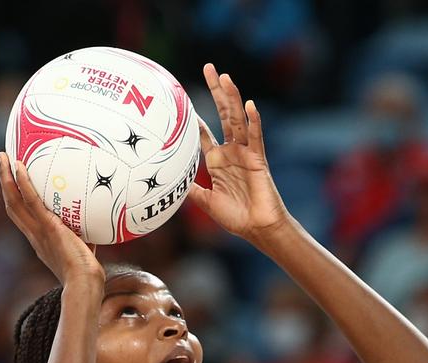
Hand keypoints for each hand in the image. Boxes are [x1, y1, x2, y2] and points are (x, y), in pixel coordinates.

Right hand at [0, 152, 104, 286]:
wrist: (83, 283)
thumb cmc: (87, 273)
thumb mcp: (83, 249)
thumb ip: (84, 234)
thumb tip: (99, 218)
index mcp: (39, 240)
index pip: (22, 216)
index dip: (16, 199)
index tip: (13, 183)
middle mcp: (33, 235)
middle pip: (11, 204)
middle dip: (4, 182)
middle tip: (2, 161)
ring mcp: (38, 230)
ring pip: (14, 200)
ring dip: (6, 177)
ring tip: (3, 156)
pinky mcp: (47, 227)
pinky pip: (31, 200)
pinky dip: (23, 183)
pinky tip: (20, 166)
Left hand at [189, 63, 290, 244]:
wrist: (258, 229)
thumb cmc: (236, 217)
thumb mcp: (206, 202)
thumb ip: (190, 190)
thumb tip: (168, 184)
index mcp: (218, 161)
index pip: (204, 132)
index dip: (195, 117)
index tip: (183, 99)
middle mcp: (231, 152)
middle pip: (223, 115)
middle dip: (216, 92)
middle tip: (209, 68)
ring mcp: (245, 153)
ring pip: (238, 120)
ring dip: (232, 98)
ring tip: (224, 77)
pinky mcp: (258, 160)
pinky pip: (256, 137)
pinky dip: (254, 121)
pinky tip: (250, 105)